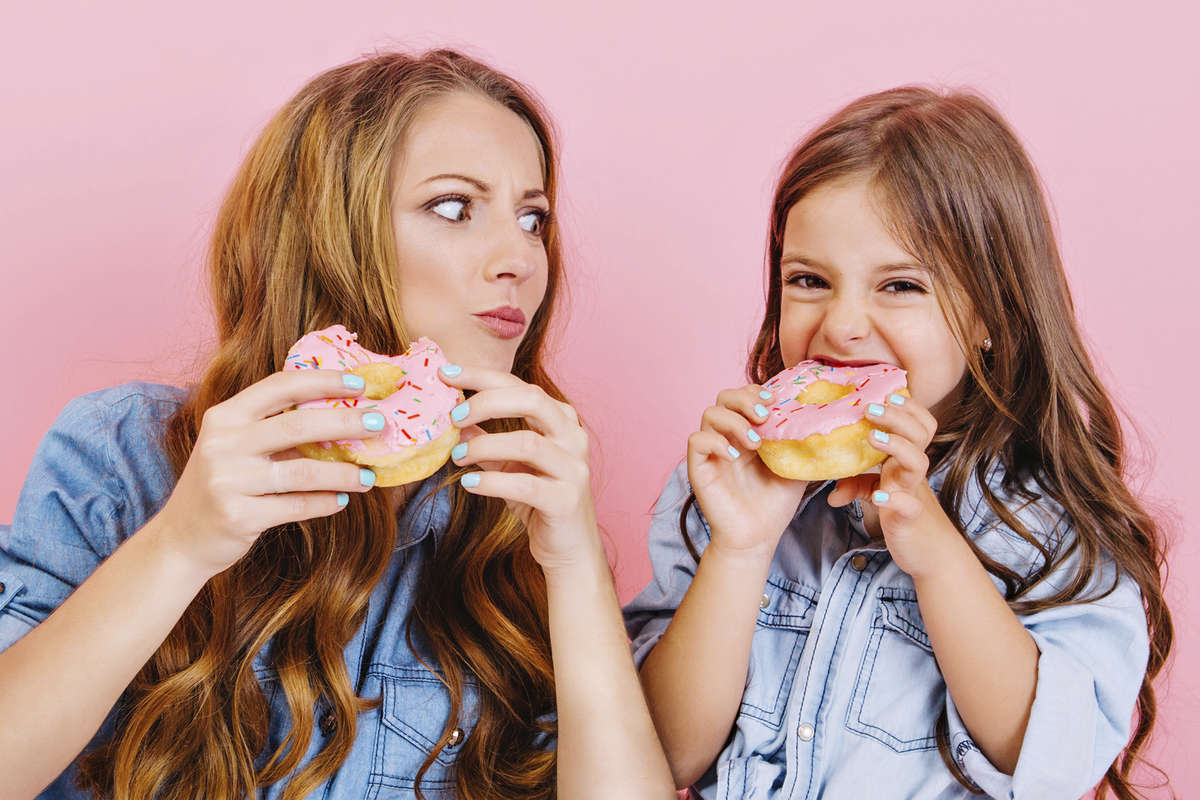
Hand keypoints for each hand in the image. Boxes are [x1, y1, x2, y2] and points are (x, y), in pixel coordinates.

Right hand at [155, 370, 379, 576]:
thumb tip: (343, 415)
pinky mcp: (238, 516)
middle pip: (299, 425)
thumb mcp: (236, 447)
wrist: (180, 539)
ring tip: (369, 476)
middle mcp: (224, 443)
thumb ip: (275, 428)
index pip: (280, 386)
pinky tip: (343, 500)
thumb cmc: (222, 484)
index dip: (323, 381)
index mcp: (225, 416)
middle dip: (347, 423)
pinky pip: (297, 506)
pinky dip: (326, 503)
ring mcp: (229, 480)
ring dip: (344, 473)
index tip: (359, 384)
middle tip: (380, 424)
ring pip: (304, 471)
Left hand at [437, 365, 598, 572]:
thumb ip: (487, 443)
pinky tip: (469, 484)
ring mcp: (574, 468)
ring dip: (484, 445)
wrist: (570, 550)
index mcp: (561, 420)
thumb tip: (455, 422)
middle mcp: (573, 437)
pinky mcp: (567, 500)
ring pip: (527, 442)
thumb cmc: (540, 502)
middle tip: (452, 416)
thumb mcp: (510, 467)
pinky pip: (525, 484)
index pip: (520, 386)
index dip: (482, 377)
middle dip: (486, 402)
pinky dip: (492, 481)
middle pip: (531, 400)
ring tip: (456, 455)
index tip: (447, 374)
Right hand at [686, 385, 808, 562]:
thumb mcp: (796, 467)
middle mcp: (727, 437)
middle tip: (765, 415)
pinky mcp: (698, 468)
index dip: (756, 391)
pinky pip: (697, 440)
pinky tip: (735, 457)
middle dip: (745, 399)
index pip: (744, 396)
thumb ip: (801, 443)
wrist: (757, 537)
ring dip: (735, 421)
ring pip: (710, 414)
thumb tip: (824, 422)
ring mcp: (712, 451)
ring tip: (755, 442)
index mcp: (747, 432)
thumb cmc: (774, 504)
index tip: (775, 400)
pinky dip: (716, 442)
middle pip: (724, 397)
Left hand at [827, 393, 960, 577]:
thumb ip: (856, 485)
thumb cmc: (903, 515)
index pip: (918, 425)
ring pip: (918, 462)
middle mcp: (912, 473)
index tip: (886, 393)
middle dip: (898, 418)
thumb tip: (831, 493)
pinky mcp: (910, 518)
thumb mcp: (877, 494)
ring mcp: (913, 493)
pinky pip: (907, 505)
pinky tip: (877, 497)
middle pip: (920, 435)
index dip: (908, 407)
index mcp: (905, 461)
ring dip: (897, 446)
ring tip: (873, 437)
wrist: (929, 552)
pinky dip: (893, 500)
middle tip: (871, 408)